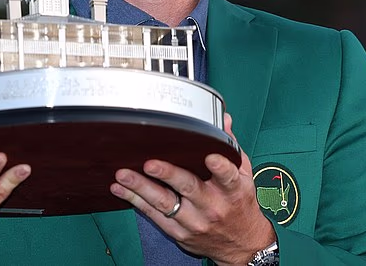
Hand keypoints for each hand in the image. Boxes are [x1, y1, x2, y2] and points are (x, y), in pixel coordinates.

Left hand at [110, 113, 274, 264]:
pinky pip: (154, 216)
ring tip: (123, 174)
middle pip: (189, 187)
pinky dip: (136, 201)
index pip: (228, 177)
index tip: (209, 156)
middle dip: (168, 174)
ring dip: (142, 187)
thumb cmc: (239, 204)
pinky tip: (121, 189)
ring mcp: (195, 221)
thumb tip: (225, 119)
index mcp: (233, 190)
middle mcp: (213, 206)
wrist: (242, 245)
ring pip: (165, 203)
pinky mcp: (180, 232)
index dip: (220, 167)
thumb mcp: (244, 175)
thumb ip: (231, 147)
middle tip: (149, 163)